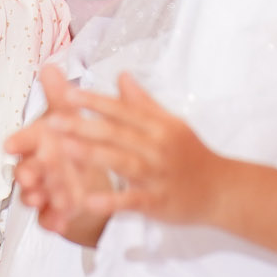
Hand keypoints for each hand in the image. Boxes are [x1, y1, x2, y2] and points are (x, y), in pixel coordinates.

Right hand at [8, 67, 111, 243]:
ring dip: (39, 198)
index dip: (19, 142)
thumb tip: (50, 65)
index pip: (25, 140)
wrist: (87, 178)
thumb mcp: (69, 119)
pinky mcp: (52, 213)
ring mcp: (42, 192)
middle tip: (28, 175)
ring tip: (44, 200)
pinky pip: (48, 219)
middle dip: (29, 172)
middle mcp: (35, 167)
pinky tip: (60, 223)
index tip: (11, 144)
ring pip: (35, 196)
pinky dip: (53, 221)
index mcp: (38, 142)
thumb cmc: (72, 142)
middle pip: (28, 169)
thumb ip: (60, 97)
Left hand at [43, 73, 229, 226]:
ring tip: (64, 150)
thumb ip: (143, 102)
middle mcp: (157, 146)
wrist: (224, 189)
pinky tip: (87, 201)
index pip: (123, 110)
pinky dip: (111, 201)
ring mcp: (158, 174)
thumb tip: (122, 75)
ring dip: (93, 155)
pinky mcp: (159, 201)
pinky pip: (132, 200)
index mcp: (159, 126)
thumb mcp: (171, 124)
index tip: (67, 94)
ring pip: (122, 162)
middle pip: (117, 133)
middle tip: (52, 121)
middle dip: (84, 126)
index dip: (95, 102)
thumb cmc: (193, 155)